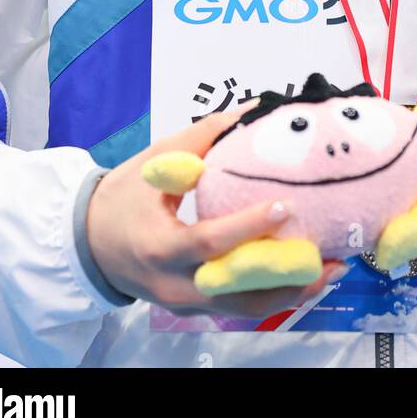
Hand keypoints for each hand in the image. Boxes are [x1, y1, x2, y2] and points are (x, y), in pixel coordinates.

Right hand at [85, 106, 346, 318]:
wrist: (88, 243)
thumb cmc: (123, 197)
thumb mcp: (158, 160)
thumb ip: (206, 135)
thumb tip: (254, 109)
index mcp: (160, 246)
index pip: (209, 241)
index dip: (248, 227)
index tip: (285, 206)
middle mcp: (174, 284)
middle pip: (237, 291)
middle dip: (286, 277)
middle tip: (328, 256)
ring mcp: (186, 303)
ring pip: (244, 308)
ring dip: (289, 292)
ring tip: (328, 269)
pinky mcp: (195, 308)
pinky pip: (239, 307)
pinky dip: (272, 294)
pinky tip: (303, 275)